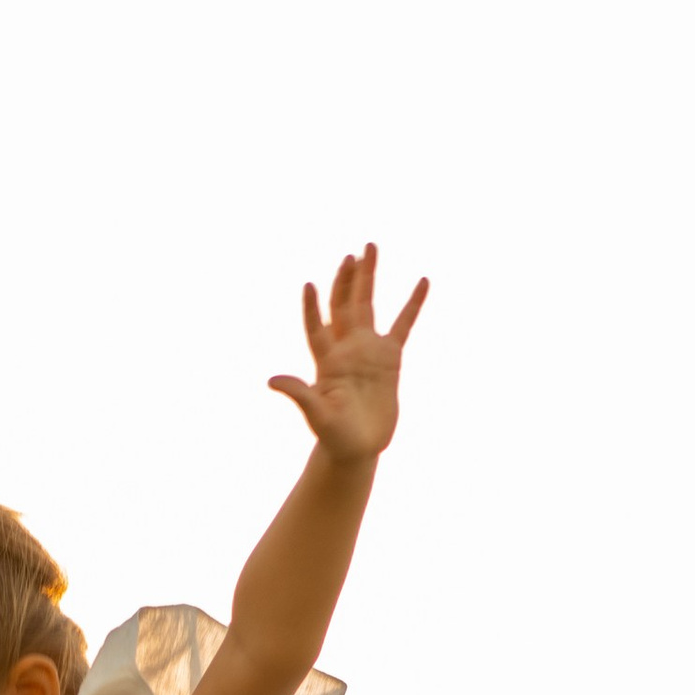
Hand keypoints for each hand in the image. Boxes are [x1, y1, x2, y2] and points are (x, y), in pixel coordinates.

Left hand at [268, 244, 428, 466]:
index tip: (308, 286)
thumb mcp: (317, 414)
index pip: (316, 328)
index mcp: (327, 361)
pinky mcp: (391, 358)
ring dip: (368, 278)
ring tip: (370, 247)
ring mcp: (368, 350)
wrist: (358, 447)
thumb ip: (299, 393)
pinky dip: (412, 304)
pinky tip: (422, 281)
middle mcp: (346, 349)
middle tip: (353, 253)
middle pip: (344, 306)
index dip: (312, 309)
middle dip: (346, 279)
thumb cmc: (334, 435)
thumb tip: (272, 380)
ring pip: (367, 305)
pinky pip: (403, 324)